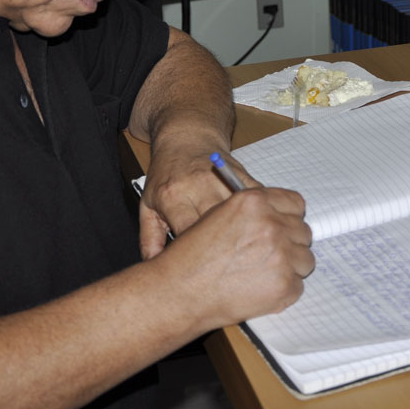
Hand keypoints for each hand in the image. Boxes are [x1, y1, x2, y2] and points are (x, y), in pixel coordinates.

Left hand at [139, 134, 259, 258]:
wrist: (187, 136)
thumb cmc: (167, 173)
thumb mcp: (148, 205)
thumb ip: (149, 239)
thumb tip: (154, 267)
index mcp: (173, 196)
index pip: (188, 233)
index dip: (196, 256)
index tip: (199, 271)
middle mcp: (200, 186)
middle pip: (219, 226)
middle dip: (222, 249)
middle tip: (224, 268)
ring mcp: (224, 180)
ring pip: (242, 216)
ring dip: (244, 236)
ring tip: (245, 255)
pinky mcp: (244, 175)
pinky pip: (258, 202)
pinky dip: (261, 218)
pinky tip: (259, 232)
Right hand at [161, 187, 314, 326]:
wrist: (178, 292)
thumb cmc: (190, 257)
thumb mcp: (217, 215)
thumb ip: (251, 210)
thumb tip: (275, 215)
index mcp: (254, 201)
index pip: (295, 203)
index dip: (289, 218)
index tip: (283, 228)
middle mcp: (271, 224)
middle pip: (303, 232)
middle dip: (289, 244)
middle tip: (267, 257)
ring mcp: (280, 254)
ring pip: (306, 259)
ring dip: (289, 268)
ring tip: (262, 275)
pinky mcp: (283, 284)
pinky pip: (298, 287)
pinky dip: (282, 292)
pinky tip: (259, 291)